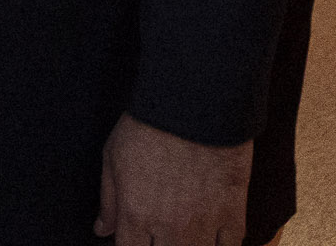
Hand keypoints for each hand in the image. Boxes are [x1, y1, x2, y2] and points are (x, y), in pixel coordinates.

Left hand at [95, 113, 248, 244]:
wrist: (194, 105)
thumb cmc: (148, 126)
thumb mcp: (112, 157)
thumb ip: (108, 199)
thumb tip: (101, 230)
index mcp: (136, 214)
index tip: (134, 239)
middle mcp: (170, 227)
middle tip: (160, 233)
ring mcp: (204, 223)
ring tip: (184, 234)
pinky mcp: (233, 212)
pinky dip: (222, 245)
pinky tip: (213, 236)